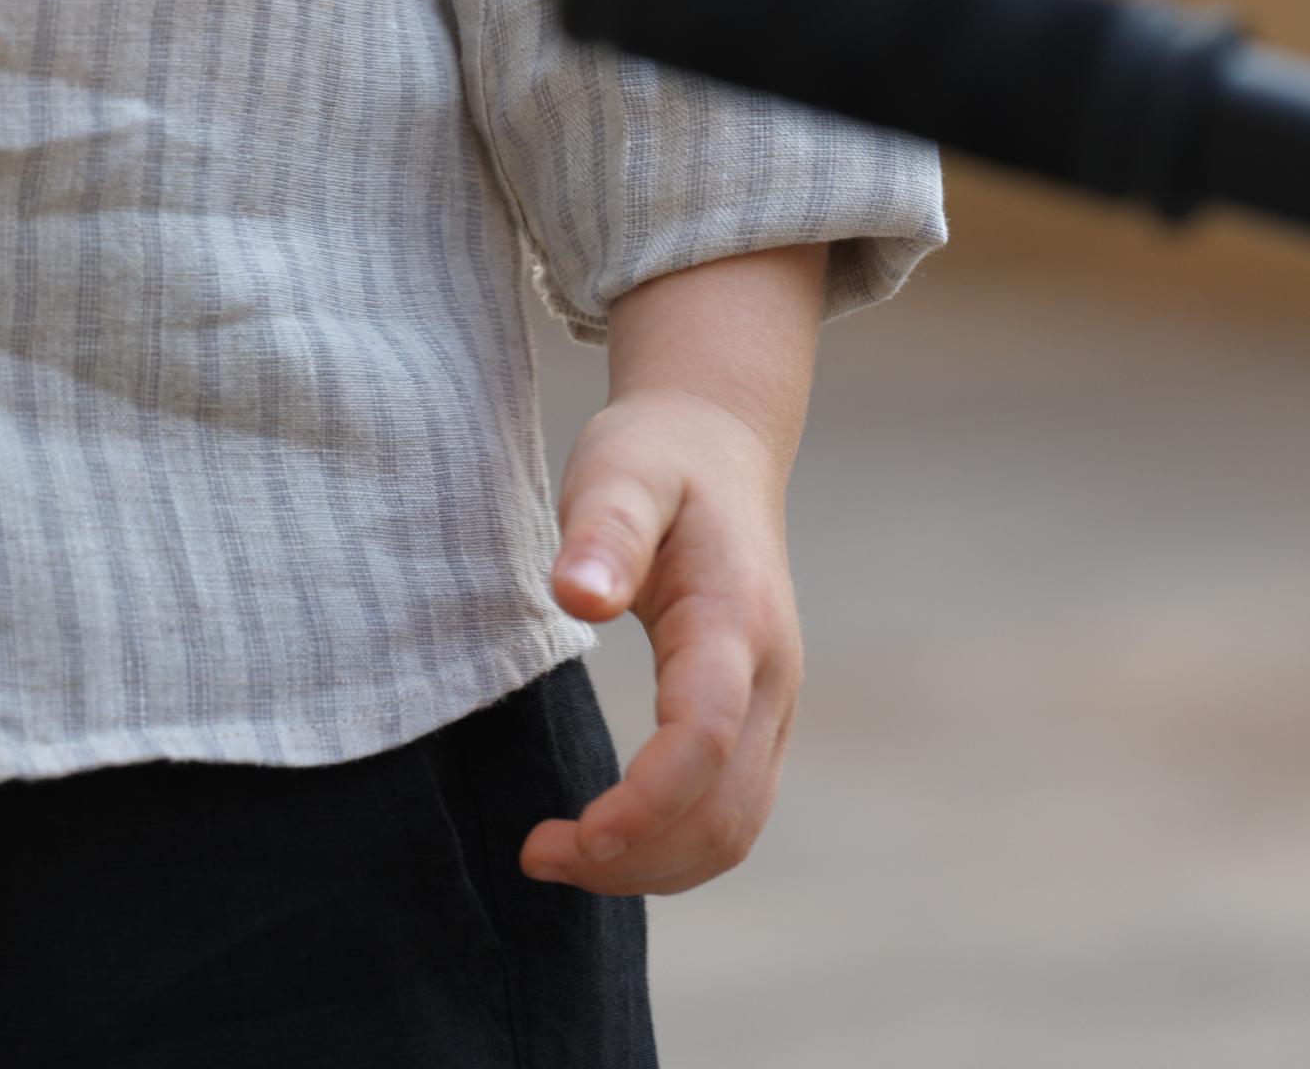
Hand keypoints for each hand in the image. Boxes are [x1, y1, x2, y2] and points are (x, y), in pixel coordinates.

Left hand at [520, 381, 803, 898]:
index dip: (645, 804)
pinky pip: (731, 813)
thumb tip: (575, 596)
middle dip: (635, 857)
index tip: (572, 836)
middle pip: (723, 812)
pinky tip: (609, 839)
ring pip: (734, 829)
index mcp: (733, 619)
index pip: (703, 740)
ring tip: (560, 857)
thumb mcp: (619, 469)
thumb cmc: (658, 455)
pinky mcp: (757, 719)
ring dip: (654, 866)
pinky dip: (674, 848)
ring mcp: (773, 704)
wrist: (719, 442)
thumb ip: (604, 530)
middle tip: (537, 855)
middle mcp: (770, 676)